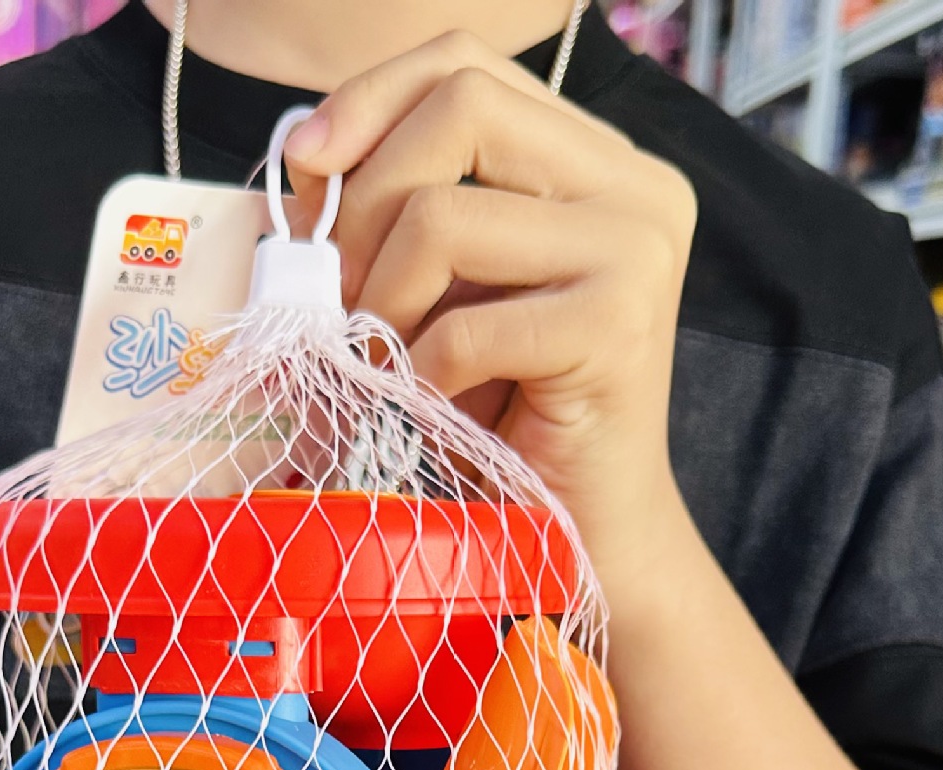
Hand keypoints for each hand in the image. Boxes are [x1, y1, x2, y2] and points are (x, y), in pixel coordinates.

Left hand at [284, 32, 699, 590]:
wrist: (591, 530)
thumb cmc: (509, 416)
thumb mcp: (449, 289)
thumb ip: (407, 211)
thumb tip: (305, 162)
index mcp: (598, 160)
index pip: (469, 66)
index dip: (372, 99)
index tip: (306, 167)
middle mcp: (635, 186)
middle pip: (461, 108)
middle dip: (365, 201)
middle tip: (338, 295)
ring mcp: (636, 250)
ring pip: (446, 214)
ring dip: (382, 300)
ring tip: (386, 361)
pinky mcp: (619, 327)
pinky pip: (464, 327)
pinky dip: (421, 376)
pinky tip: (432, 408)